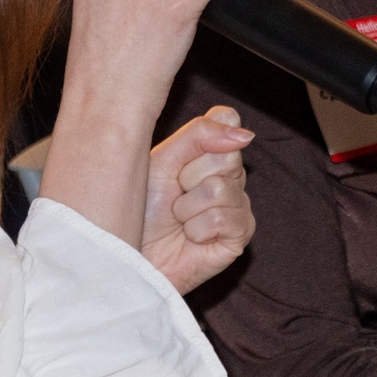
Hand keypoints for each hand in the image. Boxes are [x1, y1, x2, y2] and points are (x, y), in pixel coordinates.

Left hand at [139, 106, 253, 294]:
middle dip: (187, 177)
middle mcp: (231, 174)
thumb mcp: (162, 161)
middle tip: (173, 196)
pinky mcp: (241, 234)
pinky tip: (190, 238)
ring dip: (187, 208)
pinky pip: (223, 218)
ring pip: (221, 188)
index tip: (178, 162)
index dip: (202, 139)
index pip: (228, 120)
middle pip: (226, 154)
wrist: (130, 256)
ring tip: (179, 220)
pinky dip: (197, 229)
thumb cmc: (141, 210)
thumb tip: (246, 134)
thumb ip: (200, 135)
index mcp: (212, 151)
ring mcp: (239, 204)